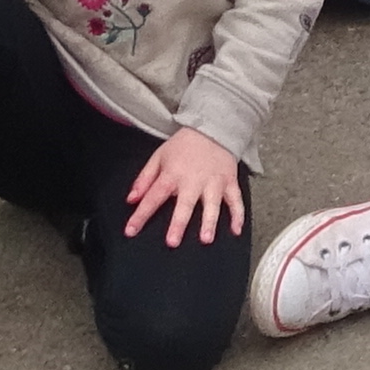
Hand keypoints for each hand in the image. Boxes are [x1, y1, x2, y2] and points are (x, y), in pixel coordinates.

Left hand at [120, 128, 242, 244]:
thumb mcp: (158, 157)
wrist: (212, 128)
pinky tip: (236, 230)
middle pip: (185, 204)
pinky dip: (238, 215)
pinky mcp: (229, 182)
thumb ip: (144, 179)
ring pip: (212, 204)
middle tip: (172, 242)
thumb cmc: (183, 146)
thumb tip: (131, 199)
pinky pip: (236, 200)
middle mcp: (194, 180)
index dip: (141, 214)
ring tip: (206, 239)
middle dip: (178, 223)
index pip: (154, 196)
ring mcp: (214, 182)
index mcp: (173, 174)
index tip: (131, 230)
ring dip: (209, 222)